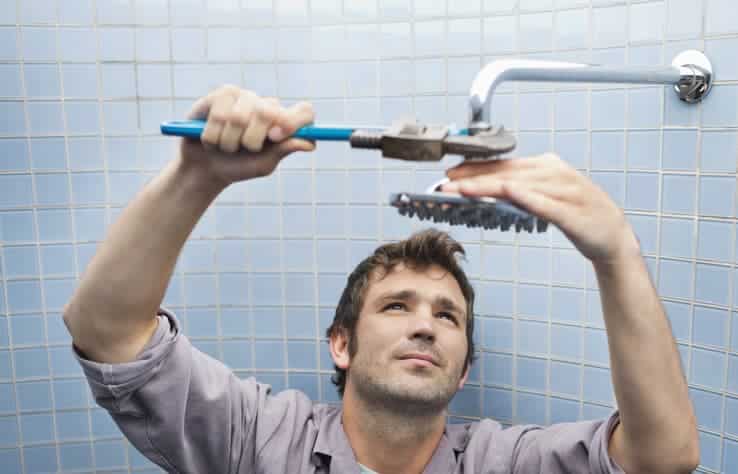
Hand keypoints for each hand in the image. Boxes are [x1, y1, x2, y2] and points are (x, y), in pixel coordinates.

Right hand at [179, 85, 314, 188]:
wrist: (205, 168)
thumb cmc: (238, 166)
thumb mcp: (263, 164)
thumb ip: (284, 151)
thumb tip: (309, 143)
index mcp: (284, 122)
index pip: (304, 112)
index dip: (294, 122)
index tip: (276, 137)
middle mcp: (266, 106)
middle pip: (269, 112)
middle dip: (252, 139)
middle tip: (244, 148)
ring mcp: (245, 97)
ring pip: (239, 117)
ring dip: (229, 142)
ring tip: (226, 146)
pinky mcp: (222, 95)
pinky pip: (219, 115)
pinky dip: (213, 136)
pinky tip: (211, 137)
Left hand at [441, 153, 640, 264]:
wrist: (611, 236)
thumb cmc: (575, 215)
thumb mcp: (543, 197)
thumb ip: (518, 191)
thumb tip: (485, 190)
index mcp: (546, 167)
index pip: (504, 165)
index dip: (475, 168)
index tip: (449, 174)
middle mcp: (554, 173)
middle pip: (506, 173)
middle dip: (472, 178)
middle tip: (445, 184)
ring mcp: (564, 191)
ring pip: (519, 186)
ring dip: (488, 187)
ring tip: (462, 190)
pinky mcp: (572, 213)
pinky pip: (545, 204)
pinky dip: (525, 197)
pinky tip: (507, 193)